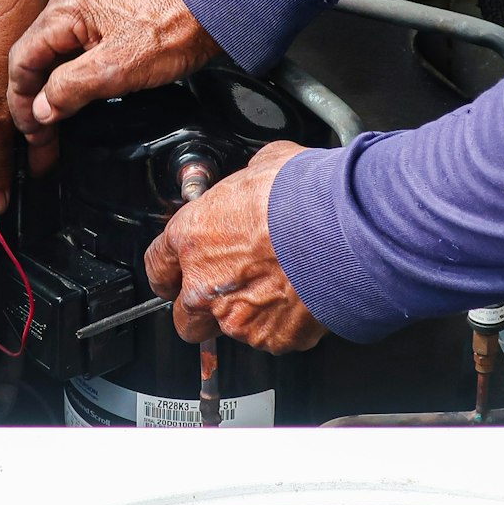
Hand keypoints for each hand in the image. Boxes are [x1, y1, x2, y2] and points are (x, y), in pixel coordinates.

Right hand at [6, 0, 218, 157]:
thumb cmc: (173, 28)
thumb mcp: (114, 68)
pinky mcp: (106, 30)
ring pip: (53, 64)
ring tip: (51, 133)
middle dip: (32, 105)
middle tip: (38, 144)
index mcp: (64, 12)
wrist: (212, 13)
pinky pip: (74, 61)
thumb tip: (42, 110)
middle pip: (34, 63)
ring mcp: (88, 20)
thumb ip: (69, 88)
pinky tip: (71, 109)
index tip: (30, 133)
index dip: (21, 102)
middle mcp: (70, 11)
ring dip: (50, 99)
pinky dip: (68, 88)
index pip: (22, 61)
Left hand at [144, 142, 328, 353]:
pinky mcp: (273, 338)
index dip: (170, 272)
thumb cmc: (303, 196)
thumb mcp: (263, 166)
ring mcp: (237, 318)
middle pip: (185, 317)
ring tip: (282, 288)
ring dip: (249, 315)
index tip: (177, 275)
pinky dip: (284, 324)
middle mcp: (205, 286)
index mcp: (191, 238)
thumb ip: (246, 187)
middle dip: (203, 309)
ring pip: (231, 331)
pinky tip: (304, 298)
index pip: (158, 266)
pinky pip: (273, 337)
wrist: (344, 230)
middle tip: (232, 290)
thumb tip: (258, 177)